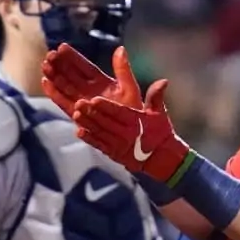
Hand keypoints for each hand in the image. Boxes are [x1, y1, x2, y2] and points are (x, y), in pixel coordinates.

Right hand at [41, 43, 142, 116]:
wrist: (133, 135)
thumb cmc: (133, 111)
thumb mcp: (130, 88)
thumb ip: (123, 70)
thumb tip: (120, 48)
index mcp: (103, 82)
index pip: (85, 67)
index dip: (73, 58)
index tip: (61, 47)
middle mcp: (90, 91)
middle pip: (71, 75)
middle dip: (60, 65)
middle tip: (49, 55)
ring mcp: (83, 102)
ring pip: (65, 87)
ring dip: (55, 77)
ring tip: (45, 66)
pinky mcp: (78, 114)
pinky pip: (64, 103)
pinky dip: (55, 94)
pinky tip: (45, 83)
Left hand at [72, 79, 190, 181]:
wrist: (160, 158)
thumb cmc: (160, 133)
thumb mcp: (159, 114)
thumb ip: (156, 96)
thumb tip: (163, 81)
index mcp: (137, 122)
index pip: (119, 112)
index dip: (106, 106)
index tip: (94, 99)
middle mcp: (127, 133)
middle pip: (106, 121)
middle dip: (91, 112)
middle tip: (78, 102)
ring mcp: (119, 144)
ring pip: (100, 132)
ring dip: (87, 123)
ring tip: (76, 114)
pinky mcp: (114, 153)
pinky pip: (99, 145)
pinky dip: (89, 139)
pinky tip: (79, 132)